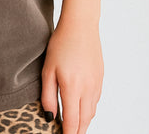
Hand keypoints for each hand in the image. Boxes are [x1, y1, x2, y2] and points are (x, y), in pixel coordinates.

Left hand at [40, 18, 103, 133]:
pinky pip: (95, 101)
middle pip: (84, 121)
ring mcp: (96, 85)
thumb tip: (49, 116)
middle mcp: (88, 90)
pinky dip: (88, 109)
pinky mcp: (100, 78)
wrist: (81, 26)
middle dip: (77, 131)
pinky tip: (81, 107)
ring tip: (74, 126)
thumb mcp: (48, 69)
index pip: (72, 122)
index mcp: (73, 88)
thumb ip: (48, 95)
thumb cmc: (61, 44)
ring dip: (83, 122)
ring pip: (91, 112)